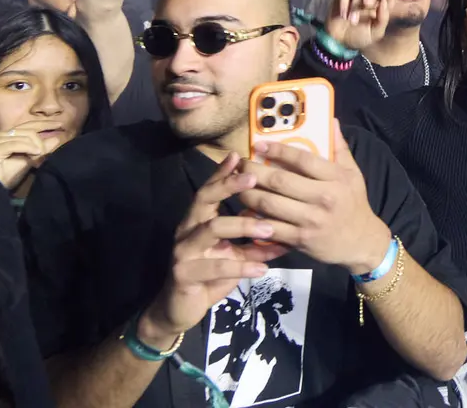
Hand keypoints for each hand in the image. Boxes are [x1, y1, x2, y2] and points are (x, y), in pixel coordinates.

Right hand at [0, 119, 65, 189]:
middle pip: (29, 130)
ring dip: (34, 146)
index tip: (60, 124)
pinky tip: (35, 153)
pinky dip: (27, 148)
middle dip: (41, 140)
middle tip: (44, 152)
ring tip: (38, 155)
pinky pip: (15, 144)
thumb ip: (42, 148)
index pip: (30, 125)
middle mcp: (1, 134)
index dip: (45, 123)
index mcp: (9, 134)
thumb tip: (57, 138)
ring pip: (24, 136)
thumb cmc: (10, 173)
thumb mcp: (31, 159)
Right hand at [142, 154, 287, 341]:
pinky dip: (241, 266)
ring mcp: (183, 251)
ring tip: (270, 230)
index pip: (209, 190)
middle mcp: (187, 230)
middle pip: (204, 200)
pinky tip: (262, 269)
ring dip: (243, 226)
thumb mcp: (235, 255)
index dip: (223, 173)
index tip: (241, 156)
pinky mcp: (185, 274)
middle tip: (253, 179)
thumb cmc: (209, 276)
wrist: (180, 309)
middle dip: (228, 186)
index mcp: (197, 221)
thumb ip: (255, 242)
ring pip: (212, 229)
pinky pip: (215, 266)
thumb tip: (286, 231)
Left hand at [239, 123, 391, 273]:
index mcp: (336, 178)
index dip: (277, 150)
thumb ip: (340, 148)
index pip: (303, 159)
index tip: (258, 144)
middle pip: (280, 180)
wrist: (362, 242)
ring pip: (269, 203)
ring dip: (248, 193)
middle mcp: (324, 198)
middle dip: (254, 170)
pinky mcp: (300, 239)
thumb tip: (332, 121)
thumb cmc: (354, 204)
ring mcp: (310, 220)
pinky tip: (244, 210)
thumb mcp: (353, 174)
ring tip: (238, 184)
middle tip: (241, 163)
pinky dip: (254, 218)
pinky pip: (270, 226)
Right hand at [326, 0, 390, 50]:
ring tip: (352, 21)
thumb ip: (382, 19)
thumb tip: (384, 2)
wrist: (340, 42)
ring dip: (355, 5)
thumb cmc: (360, 37)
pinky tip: (344, 16)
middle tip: (367, 3)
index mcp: (380, 6)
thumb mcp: (375, 33)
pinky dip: (344, 4)